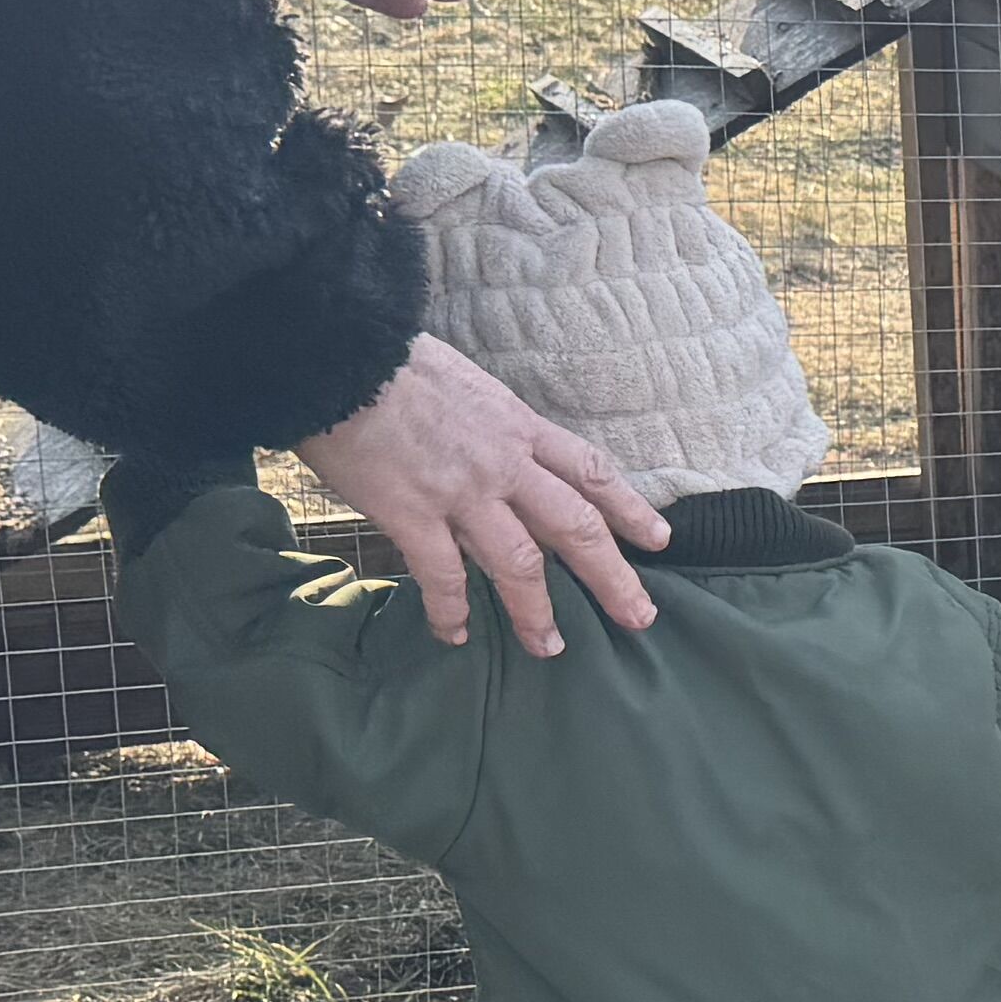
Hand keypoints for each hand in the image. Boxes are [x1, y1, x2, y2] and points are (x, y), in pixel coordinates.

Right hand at [295, 334, 668, 652]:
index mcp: (521, 427)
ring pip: (520, 563)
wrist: (342, 354)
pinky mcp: (412, 513)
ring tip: (549, 647)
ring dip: (536, 612)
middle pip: (577, 527)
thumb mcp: (469, 386)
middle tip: (640, 617)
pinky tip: (454, 634)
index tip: (658, 539)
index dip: (631, 509)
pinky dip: (451, 611)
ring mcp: (461, 492)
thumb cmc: (396, 362)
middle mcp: (505, 464)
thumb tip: (497, 450)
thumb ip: (492, 426)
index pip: (593, 472)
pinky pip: (442, 576)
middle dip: (613, 577)